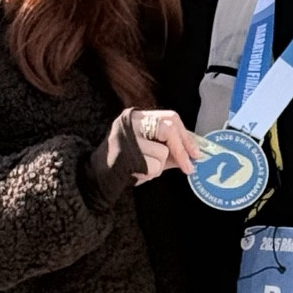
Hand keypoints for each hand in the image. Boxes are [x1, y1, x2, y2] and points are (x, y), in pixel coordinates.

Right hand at [83, 109, 199, 209]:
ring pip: (162, 151)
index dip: (186, 136)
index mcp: (137, 116)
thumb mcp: (149, 150)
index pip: (170, 118)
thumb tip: (194, 154)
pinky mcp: (126, 155)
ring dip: (159, 166)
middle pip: (168, 129)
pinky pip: (153, 165)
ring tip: (144, 168)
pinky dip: (151, 174)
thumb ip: (169, 149)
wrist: (97, 175)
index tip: (196, 152)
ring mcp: (127, 137)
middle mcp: (131, 122)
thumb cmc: (126, 162)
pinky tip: (137, 173)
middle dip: (182, 150)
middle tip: (190, 167)